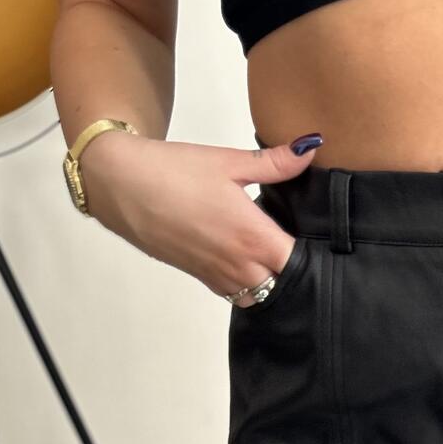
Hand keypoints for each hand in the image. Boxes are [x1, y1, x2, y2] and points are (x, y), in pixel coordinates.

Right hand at [77, 130, 324, 304]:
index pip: (300, 262)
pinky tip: (246, 259)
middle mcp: (238, 264)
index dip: (314, 253)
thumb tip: (311, 148)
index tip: (320, 237)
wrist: (122, 185)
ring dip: (271, 280)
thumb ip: (275, 164)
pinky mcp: (200, 277)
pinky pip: (236, 295)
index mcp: (252, 236)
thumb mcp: (229, 162)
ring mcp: (218, 274)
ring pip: (261, 294)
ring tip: (273, 255)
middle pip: (284, 283)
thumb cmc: (174, 171)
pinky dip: (248, 285)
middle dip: (295, 269)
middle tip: (299, 245)